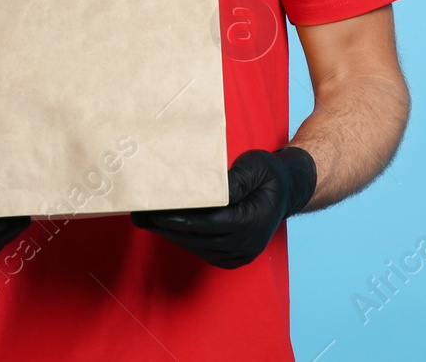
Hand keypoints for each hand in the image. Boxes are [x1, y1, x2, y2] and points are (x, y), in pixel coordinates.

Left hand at [130, 147, 316, 268]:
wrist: (286, 191)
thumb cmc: (267, 174)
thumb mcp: (255, 167)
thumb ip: (234, 181)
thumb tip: (212, 190)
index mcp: (251, 221)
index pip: (209, 223)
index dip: (180, 219)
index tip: (156, 212)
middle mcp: (246, 244)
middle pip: (198, 238)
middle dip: (166, 227)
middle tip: (139, 214)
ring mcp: (240, 254)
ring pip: (197, 247)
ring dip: (170, 234)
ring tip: (145, 219)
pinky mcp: (232, 258)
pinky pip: (202, 250)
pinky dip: (183, 239)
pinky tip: (164, 227)